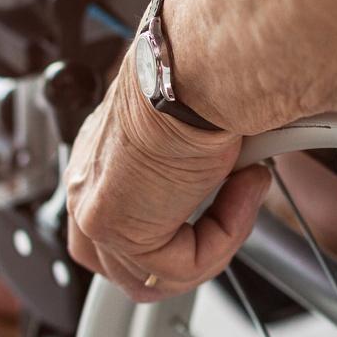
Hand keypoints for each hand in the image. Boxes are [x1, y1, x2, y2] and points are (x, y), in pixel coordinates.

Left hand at [63, 53, 271, 302]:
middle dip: (192, 251)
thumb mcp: (207, 134)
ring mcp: (93, 208)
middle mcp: (89, 180)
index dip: (179, 230)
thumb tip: (247, 182)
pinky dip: (224, 237)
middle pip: (127, 264)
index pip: (123, 223)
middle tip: (236, 207)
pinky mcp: (112, 225)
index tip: (231, 195)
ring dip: (216, 243)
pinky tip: (242, 189)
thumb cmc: (206, 75)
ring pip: (155, 275)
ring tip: (245, 192)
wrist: (203, 62)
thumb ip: (208, 171)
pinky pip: (180, 266)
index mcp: (103, 155)